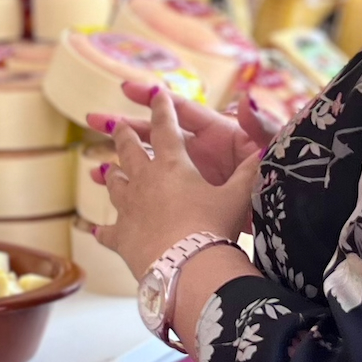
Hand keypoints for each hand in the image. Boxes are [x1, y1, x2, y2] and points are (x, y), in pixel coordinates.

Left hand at [96, 84, 261, 280]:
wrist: (187, 268)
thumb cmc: (214, 228)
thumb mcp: (238, 197)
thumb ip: (249, 172)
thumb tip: (266, 150)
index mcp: (172, 165)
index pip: (165, 128)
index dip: (161, 108)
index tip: (155, 94)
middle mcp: (144, 179)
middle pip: (129, 150)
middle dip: (124, 134)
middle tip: (117, 123)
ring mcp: (128, 207)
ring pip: (114, 184)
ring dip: (111, 175)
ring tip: (105, 170)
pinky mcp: (121, 236)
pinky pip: (107, 231)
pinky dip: (103, 231)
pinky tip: (95, 231)